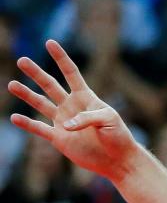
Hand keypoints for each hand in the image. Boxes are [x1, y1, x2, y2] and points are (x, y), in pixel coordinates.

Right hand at [7, 40, 139, 179]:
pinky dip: (27, 124)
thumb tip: (66, 124)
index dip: (61, 58)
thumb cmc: (118, 136)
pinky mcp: (58, 138)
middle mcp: (71, 106)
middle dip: (36, 73)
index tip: (50, 43)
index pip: (71, 73)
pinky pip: (39, 129)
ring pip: (40, 104)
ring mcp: (63, 122)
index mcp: (86, 97)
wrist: (117, 160)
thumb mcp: (109, 120)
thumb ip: (87, 118)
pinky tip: (15, 117)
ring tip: (12, 84)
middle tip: (22, 60)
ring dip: (26, 95)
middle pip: (50, 85)